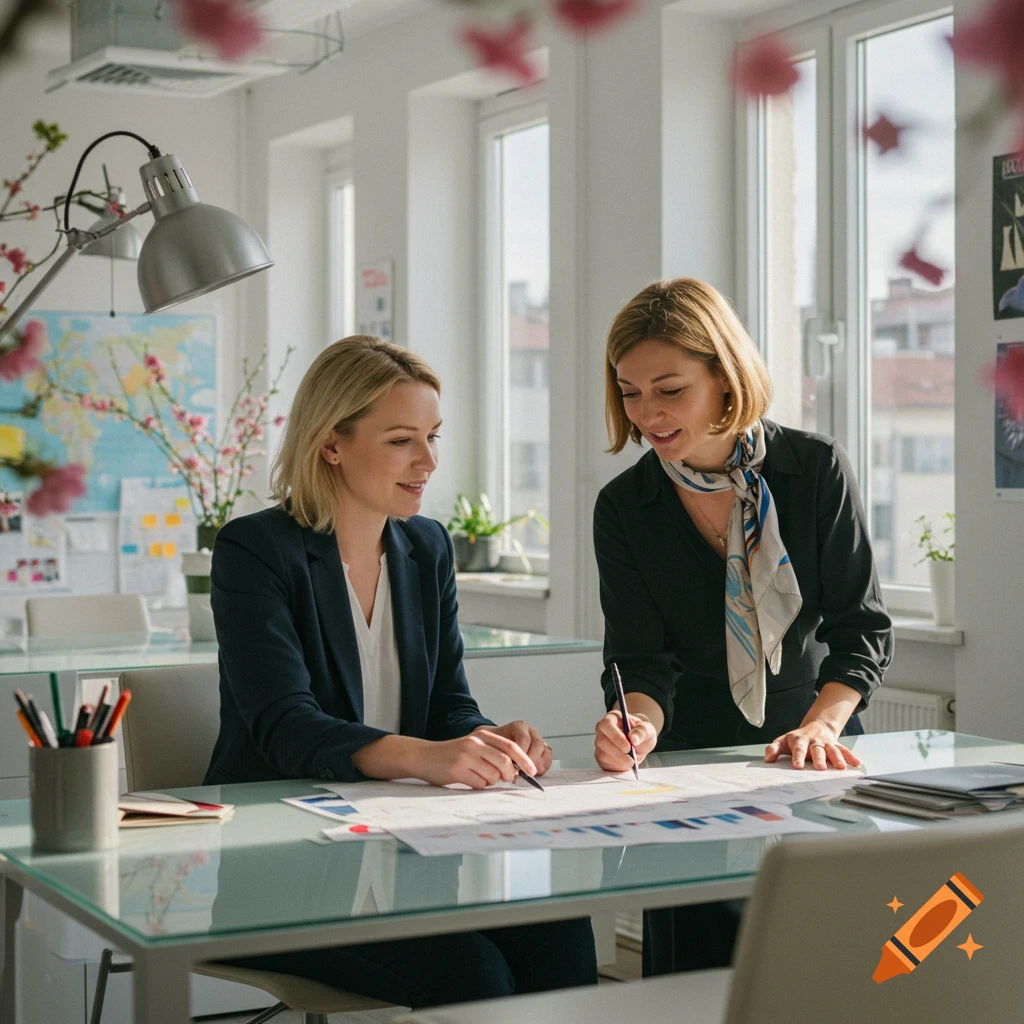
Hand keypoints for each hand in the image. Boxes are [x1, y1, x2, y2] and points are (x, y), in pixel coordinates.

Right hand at [413, 729, 536, 788]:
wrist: (425, 756)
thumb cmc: (453, 755)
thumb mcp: (475, 747)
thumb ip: (493, 753)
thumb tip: (516, 770)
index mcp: (482, 735)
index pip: (511, 746)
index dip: (524, 759)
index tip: (533, 771)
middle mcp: (475, 743)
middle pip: (504, 763)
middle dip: (509, 774)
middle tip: (505, 779)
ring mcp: (466, 756)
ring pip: (493, 776)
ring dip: (489, 781)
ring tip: (476, 775)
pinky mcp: (457, 770)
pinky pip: (479, 784)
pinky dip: (477, 785)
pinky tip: (467, 779)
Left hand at [478, 721, 552, 776]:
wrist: (495, 744)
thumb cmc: (494, 745)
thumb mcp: (493, 745)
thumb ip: (501, 753)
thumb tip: (511, 768)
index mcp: (519, 726)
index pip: (524, 739)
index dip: (521, 754)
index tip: (515, 766)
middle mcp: (531, 732)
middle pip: (537, 745)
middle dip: (530, 761)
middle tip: (522, 772)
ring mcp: (539, 740)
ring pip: (545, 752)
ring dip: (536, 765)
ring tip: (527, 774)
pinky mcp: (544, 750)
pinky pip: (547, 758)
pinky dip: (542, 767)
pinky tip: (533, 772)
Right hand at [594, 711, 656, 771]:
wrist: (640, 744)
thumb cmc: (641, 733)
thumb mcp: (647, 730)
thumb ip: (642, 731)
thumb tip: (633, 738)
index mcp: (612, 718)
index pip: (607, 724)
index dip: (616, 736)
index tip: (628, 746)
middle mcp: (603, 730)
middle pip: (602, 741)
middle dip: (617, 752)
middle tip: (632, 758)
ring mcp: (600, 743)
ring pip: (602, 753)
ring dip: (618, 760)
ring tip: (631, 762)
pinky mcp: (601, 756)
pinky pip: (604, 763)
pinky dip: (616, 766)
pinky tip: (625, 764)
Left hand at [764, 722, 862, 770]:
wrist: (815, 727)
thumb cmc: (796, 740)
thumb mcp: (782, 741)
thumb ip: (773, 749)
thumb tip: (766, 760)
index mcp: (800, 740)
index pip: (798, 749)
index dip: (798, 757)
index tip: (797, 766)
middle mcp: (814, 741)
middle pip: (817, 749)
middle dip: (819, 758)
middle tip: (820, 768)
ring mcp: (826, 743)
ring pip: (832, 749)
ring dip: (837, 758)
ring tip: (840, 767)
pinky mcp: (836, 745)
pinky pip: (844, 750)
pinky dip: (850, 756)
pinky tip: (856, 763)